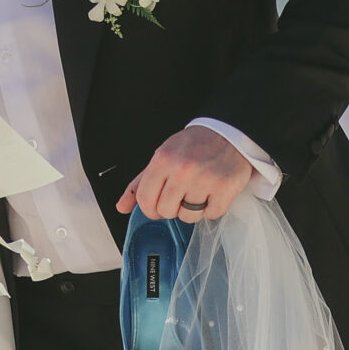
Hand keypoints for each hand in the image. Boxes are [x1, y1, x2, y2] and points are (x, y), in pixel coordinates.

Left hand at [115, 125, 254, 222]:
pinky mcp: (226, 188)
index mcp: (163, 160)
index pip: (145, 200)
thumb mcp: (162, 156)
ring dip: (193, 210)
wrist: (226, 132)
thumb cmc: (192, 146)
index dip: (149, 209)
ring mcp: (205, 180)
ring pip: (188, 217)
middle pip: (166, 211)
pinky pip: (211, 215)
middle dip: (172, 208)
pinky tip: (213, 192)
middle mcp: (182, 170)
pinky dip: (212, 208)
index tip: (157, 207)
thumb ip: (140, 182)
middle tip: (182, 194)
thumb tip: (122, 206)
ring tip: (198, 192)